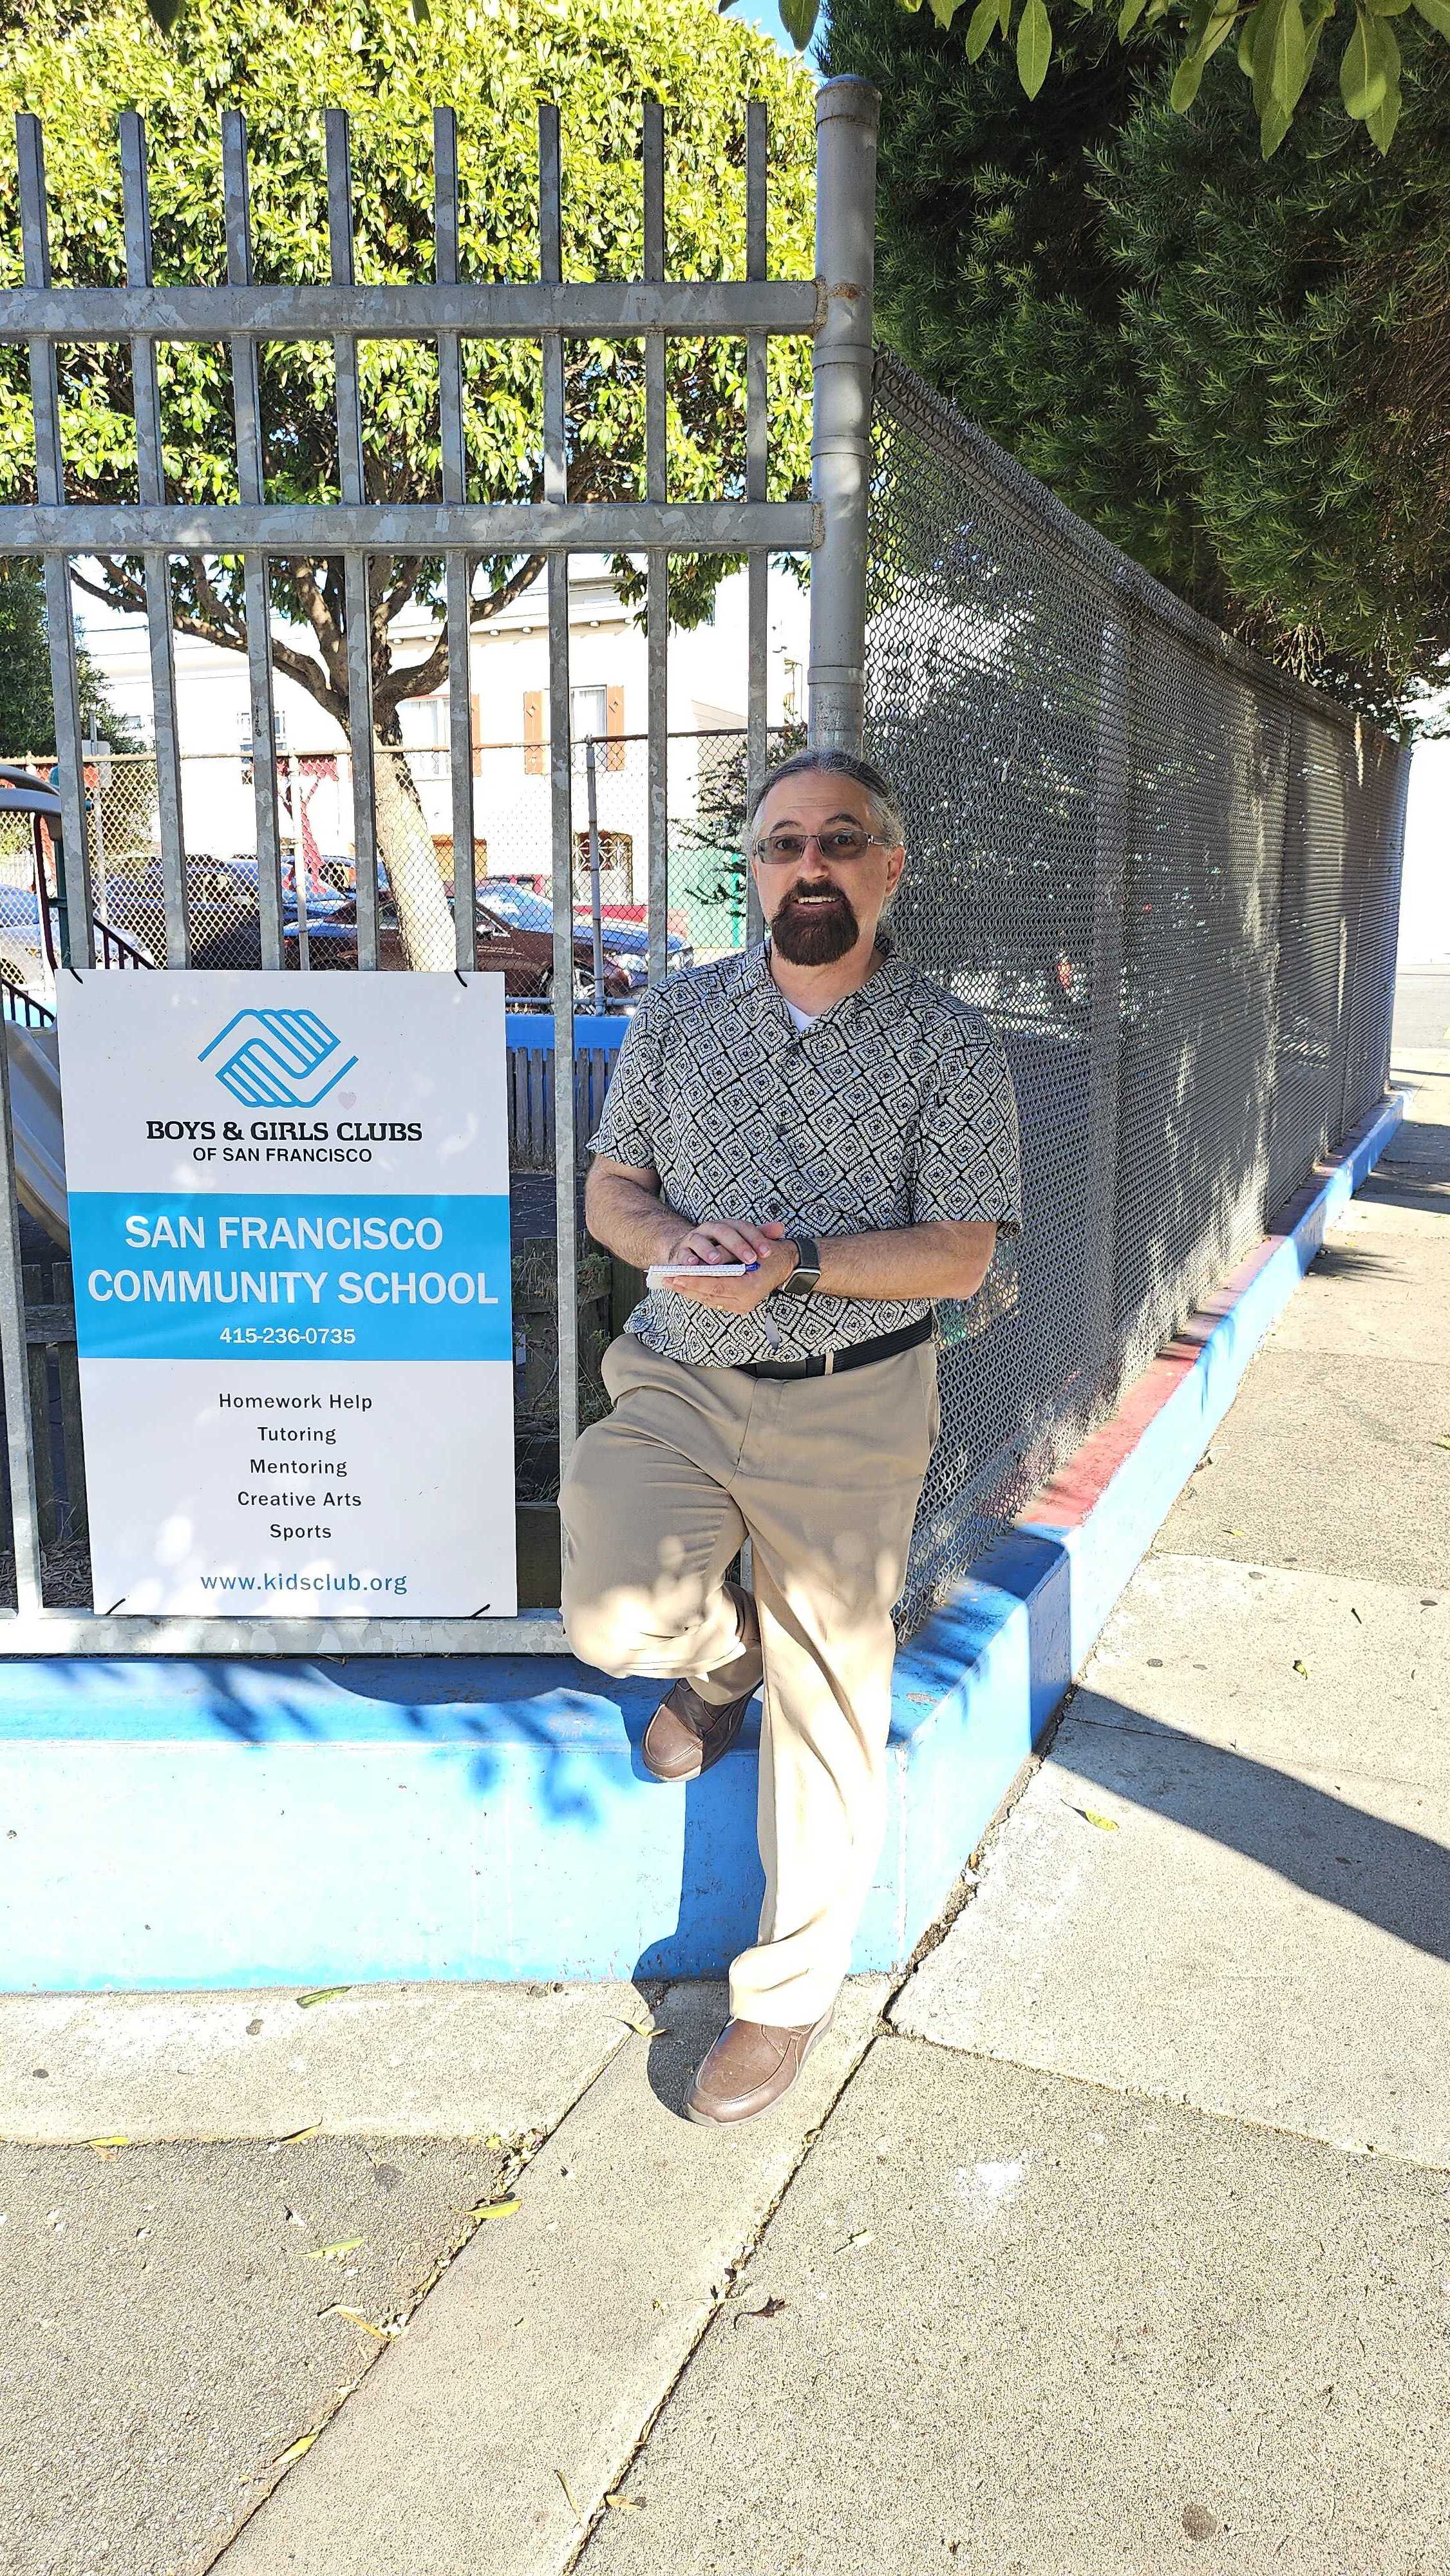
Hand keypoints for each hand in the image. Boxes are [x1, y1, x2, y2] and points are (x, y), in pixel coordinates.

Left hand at [667, 1222, 798, 1312]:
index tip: (676, 1275)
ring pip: (709, 1300)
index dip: (695, 1281)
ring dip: (689, 1292)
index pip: (716, 1285)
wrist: (787, 1265)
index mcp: (750, 1286)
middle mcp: (746, 1300)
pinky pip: (715, 1301)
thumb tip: (700, 1261)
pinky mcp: (739, 1306)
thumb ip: (725, 1255)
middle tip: (666, 1279)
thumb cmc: (769, 1251)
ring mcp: (742, 1306)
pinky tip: (684, 1288)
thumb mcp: (749, 1246)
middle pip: (709, 1295)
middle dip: (686, 1287)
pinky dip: (699, 1294)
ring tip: (670, 1283)